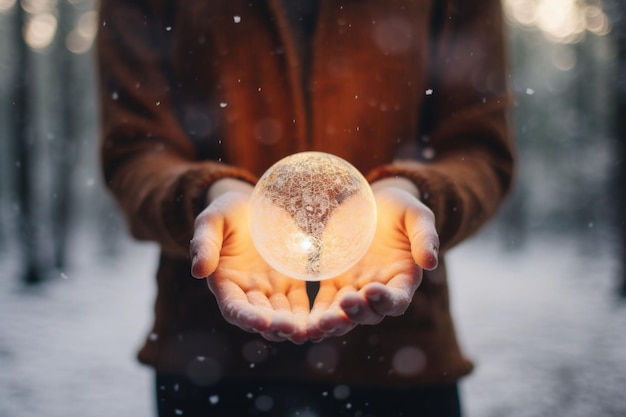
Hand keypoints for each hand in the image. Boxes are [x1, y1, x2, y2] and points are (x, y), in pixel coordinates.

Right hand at [190, 179, 309, 343]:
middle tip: (292, 330)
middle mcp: (246, 292)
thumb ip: (205, 244)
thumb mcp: (213, 220)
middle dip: (275, 326)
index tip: (262, 323)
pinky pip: (299, 303)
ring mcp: (269, 289)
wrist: (252, 203)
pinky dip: (307, 315)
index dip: (246, 317)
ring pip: (281, 315)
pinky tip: (321, 321)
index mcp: (224, 281)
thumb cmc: (227, 210)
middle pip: (260, 316)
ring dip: (293, 326)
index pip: (233, 307)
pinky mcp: (289, 283)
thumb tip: (197, 271)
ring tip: (308, 331)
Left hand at [307, 179, 438, 340]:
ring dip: (334, 322)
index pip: (397, 299)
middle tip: (344, 305)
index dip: (387, 299)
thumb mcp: (416, 216)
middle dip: (357, 312)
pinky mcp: (335, 283)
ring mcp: (356, 289)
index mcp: (403, 279)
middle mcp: (379, 290)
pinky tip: (306, 322)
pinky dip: (317, 314)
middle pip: (370, 312)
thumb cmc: (400, 209)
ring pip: (346, 314)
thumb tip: (431, 262)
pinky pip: (325, 302)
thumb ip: (424, 237)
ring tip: (320, 324)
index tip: (372, 290)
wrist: (373, 203)